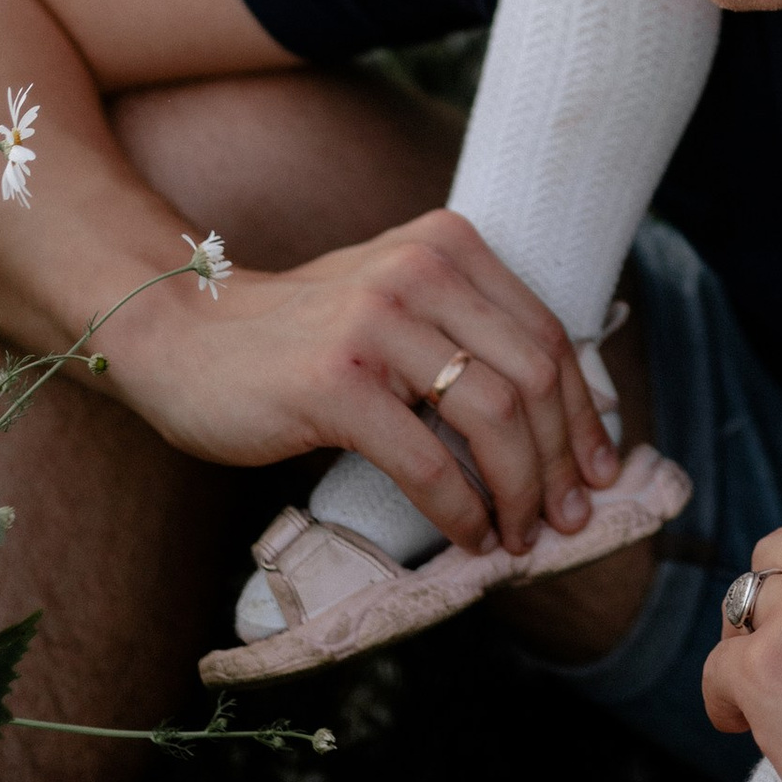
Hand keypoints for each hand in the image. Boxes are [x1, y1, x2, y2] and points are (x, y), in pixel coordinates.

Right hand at [101, 204, 619, 557]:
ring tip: (519, 536)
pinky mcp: (336, 382)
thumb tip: (555, 419)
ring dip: (522, 491)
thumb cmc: (298, 336)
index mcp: (447, 245)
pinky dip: (462, 510)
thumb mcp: (393, 301)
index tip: (598, 470)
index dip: (584, 412)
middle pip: (533, 376)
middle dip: (563, 460)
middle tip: (567, 520)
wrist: (182, 333)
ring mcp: (377, 322)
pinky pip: (428, 459)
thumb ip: (463, 331)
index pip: (548, 334)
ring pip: (493, 416)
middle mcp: (420, 270)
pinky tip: (468, 536)